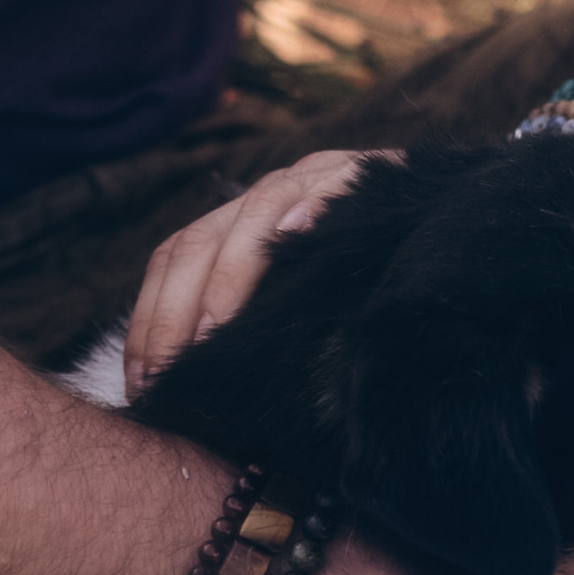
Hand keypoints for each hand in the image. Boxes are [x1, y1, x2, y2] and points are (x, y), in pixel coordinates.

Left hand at [125, 147, 373, 392]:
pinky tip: (301, 230)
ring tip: (216, 329)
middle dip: (174, 312)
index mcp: (239, 223)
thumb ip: (250, 331)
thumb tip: (194, 399)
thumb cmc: (359, 277)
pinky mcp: (364, 175)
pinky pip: (331, 186)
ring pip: (254, 213)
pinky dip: (312, 207)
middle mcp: (266, 196)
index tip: (139, 384)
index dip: (150, 320)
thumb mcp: (294, 303)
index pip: (174, 261)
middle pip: (198, 242)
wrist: (433, 215)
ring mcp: (313, 179)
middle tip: (169, 375)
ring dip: (232, 273)